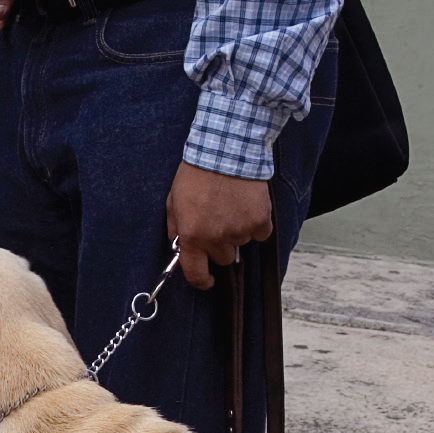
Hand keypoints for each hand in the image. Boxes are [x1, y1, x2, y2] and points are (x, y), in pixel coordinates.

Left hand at [165, 161, 272, 289]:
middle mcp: (216, 238)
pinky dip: (256, 224)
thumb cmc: (196, 175)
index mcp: (192, 236)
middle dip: (219, 246)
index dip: (201, 281)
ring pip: (241, 244)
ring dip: (237, 232)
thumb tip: (179, 247)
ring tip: (232, 208)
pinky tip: (247, 206)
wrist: (226, 151)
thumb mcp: (173, 202)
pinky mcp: (260, 220)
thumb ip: (175, 229)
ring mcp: (240, 230)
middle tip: (218, 223)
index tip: (206, 281)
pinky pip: (260, 233)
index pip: (196, 273)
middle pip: (223, 258)